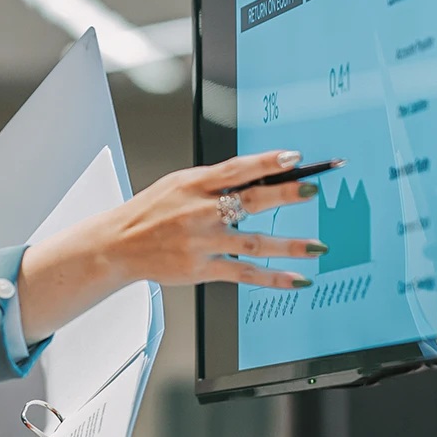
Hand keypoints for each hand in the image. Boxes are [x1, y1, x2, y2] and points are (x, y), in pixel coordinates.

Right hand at [17, 150, 330, 340]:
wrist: (118, 245)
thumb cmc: (151, 212)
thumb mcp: (178, 185)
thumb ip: (214, 181)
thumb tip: (258, 176)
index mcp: (194, 184)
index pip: (236, 168)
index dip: (266, 161)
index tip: (294, 158)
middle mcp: (199, 211)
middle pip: (249, 200)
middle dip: (284, 194)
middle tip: (313, 190)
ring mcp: (201, 241)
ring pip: (253, 242)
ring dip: (289, 245)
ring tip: (318, 246)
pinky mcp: (201, 268)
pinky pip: (244, 272)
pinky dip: (273, 277)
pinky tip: (295, 279)